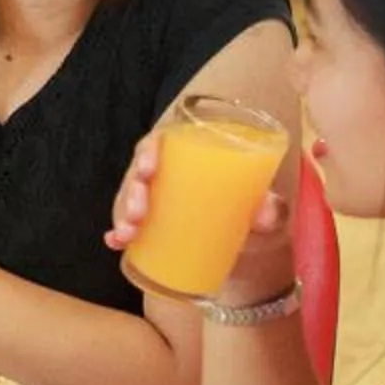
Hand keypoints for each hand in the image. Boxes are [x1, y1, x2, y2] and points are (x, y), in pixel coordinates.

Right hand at [103, 129, 292, 306]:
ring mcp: (156, 197)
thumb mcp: (263, 206)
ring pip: (129, 197)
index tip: (149, 169)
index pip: (161, 141)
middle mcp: (167, 172)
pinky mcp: (151, 222)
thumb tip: (264, 214)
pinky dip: (118, 232)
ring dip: (122, 214)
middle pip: (139, 172)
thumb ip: (270, 207)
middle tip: (138, 214)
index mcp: (189, 155)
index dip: (149, 151)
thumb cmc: (250, 207)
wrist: (246, 237)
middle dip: (132, 191)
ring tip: (126, 235)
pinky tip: (114, 243)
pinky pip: (127, 222)